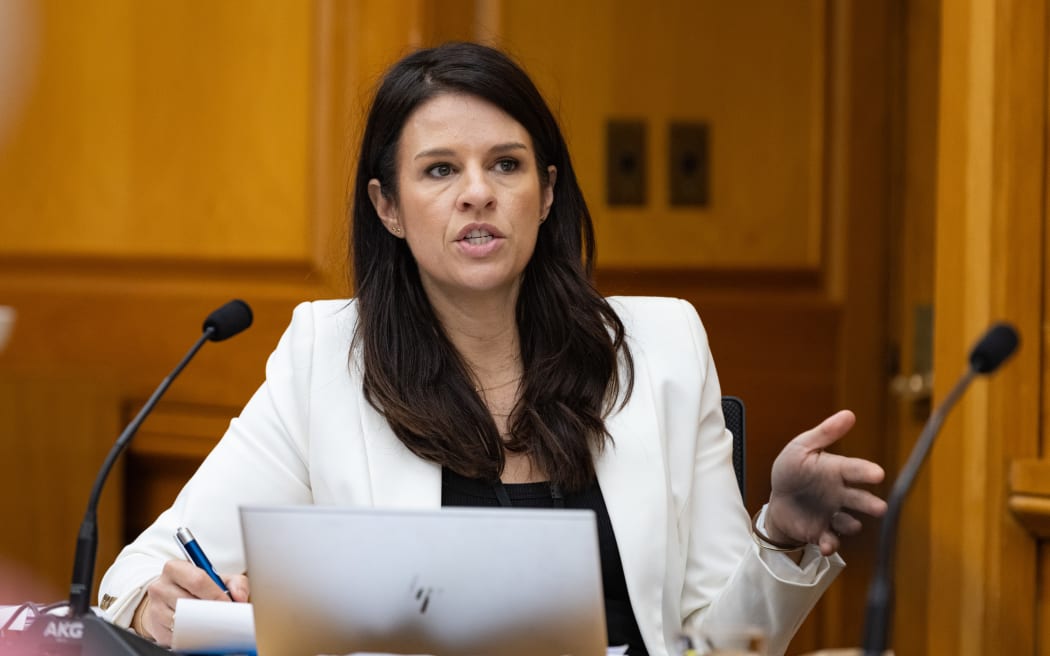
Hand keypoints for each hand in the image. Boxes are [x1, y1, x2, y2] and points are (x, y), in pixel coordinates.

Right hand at [134, 560, 249, 645]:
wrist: (170, 600)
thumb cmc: (196, 587)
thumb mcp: (217, 578)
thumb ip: (236, 582)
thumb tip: (240, 597)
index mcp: (175, 568)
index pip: (198, 580)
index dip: (216, 594)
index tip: (228, 604)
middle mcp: (160, 587)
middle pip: (190, 603)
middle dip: (211, 611)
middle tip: (224, 616)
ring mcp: (155, 609)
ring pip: (184, 621)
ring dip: (203, 626)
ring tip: (213, 623)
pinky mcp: (157, 629)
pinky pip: (178, 637)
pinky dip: (193, 637)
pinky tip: (200, 631)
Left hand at [765, 410, 886, 555]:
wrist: (777, 499)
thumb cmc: (793, 469)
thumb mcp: (802, 447)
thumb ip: (824, 433)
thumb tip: (849, 414)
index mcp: (837, 471)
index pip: (855, 470)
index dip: (866, 472)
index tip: (878, 474)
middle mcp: (840, 494)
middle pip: (860, 500)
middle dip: (870, 504)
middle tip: (879, 508)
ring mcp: (832, 514)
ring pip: (849, 522)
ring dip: (851, 524)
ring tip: (851, 524)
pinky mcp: (821, 531)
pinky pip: (830, 540)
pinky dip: (830, 543)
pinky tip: (827, 544)